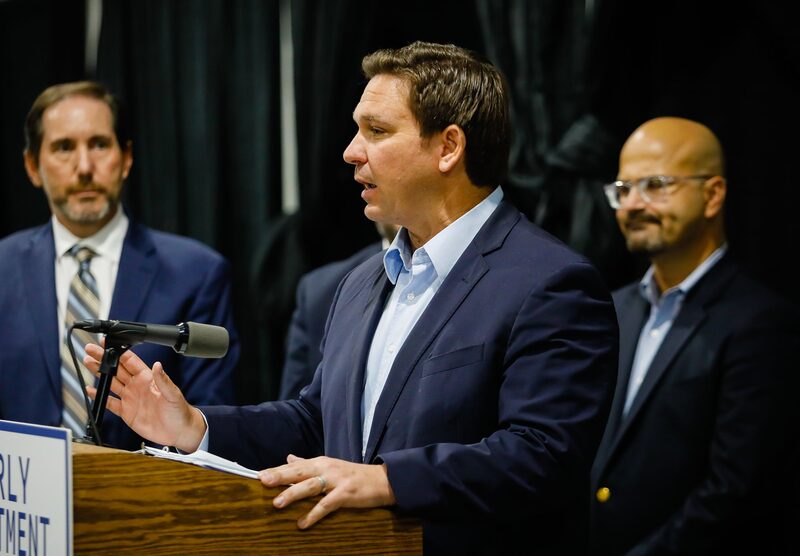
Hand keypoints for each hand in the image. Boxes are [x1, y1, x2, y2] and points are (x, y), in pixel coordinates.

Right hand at [83, 343, 206, 451]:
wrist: (178, 432)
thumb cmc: (180, 411)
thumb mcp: (172, 394)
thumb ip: (163, 380)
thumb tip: (158, 365)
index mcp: (147, 378)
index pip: (130, 361)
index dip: (118, 351)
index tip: (107, 343)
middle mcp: (137, 386)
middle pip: (116, 369)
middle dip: (103, 359)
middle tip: (90, 350)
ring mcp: (130, 398)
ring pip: (111, 383)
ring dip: (99, 373)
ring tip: (88, 363)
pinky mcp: (126, 412)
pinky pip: (110, 402)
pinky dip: (99, 396)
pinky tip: (91, 390)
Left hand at [259, 455, 396, 528]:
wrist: (382, 480)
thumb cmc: (352, 475)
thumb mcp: (329, 466)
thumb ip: (307, 463)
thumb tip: (288, 458)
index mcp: (321, 463)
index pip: (295, 466)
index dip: (277, 470)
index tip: (259, 475)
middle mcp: (327, 469)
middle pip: (300, 472)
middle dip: (281, 476)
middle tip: (263, 481)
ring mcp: (336, 481)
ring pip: (311, 486)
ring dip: (293, 493)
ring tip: (277, 503)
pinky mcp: (346, 494)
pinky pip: (327, 504)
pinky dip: (314, 514)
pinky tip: (302, 523)